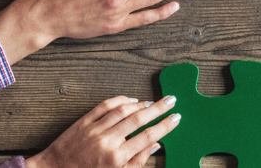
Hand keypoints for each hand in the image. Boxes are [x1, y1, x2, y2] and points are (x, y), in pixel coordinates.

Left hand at [25, 95, 179, 167]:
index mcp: (117, 157)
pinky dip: (120, 100)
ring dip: (141, 103)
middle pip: (139, 119)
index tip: (176, 118)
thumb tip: (155, 145)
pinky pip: (105, 105)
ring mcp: (94, 129)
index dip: (165, 126)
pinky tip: (131, 100)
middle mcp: (107, 141)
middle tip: (172, 100)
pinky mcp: (84, 121)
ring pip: (123, 110)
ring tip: (153, 102)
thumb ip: (137, 161)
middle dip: (159, 108)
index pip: (148, 136)